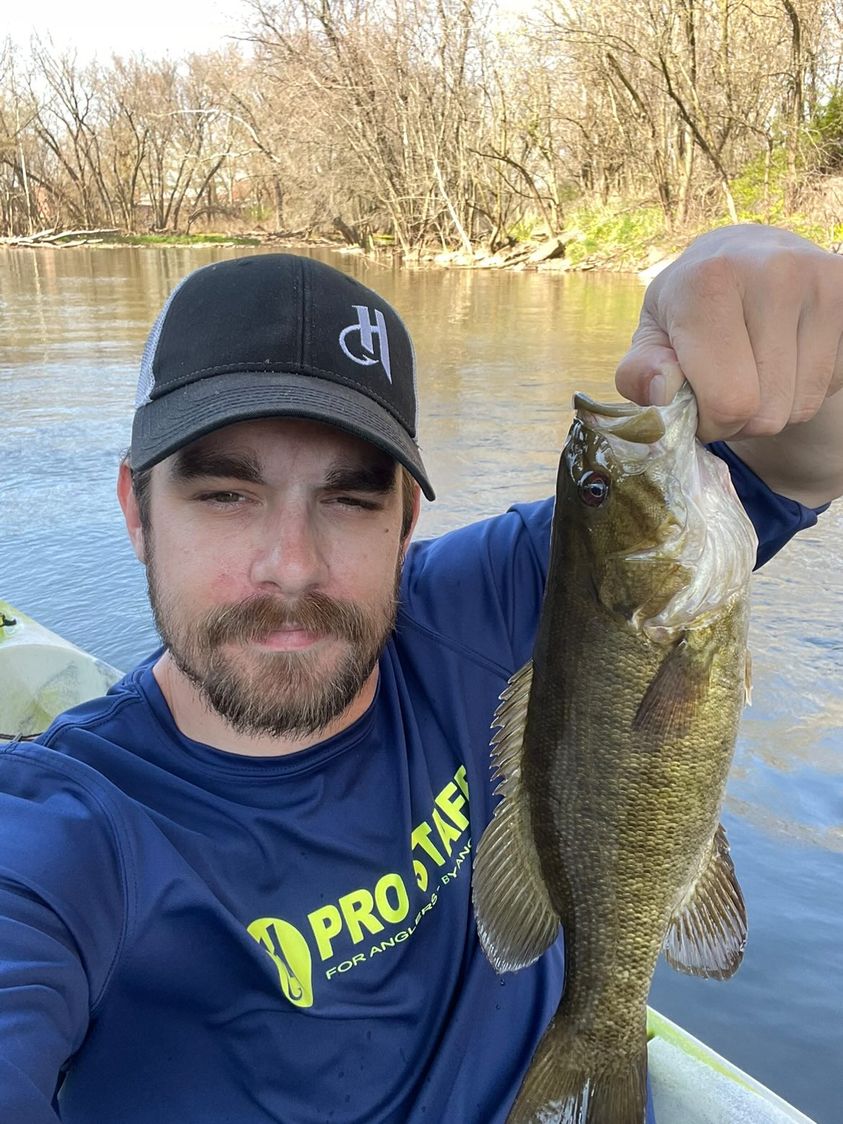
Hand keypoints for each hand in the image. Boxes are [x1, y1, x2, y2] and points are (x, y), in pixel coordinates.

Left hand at [615, 224, 842, 506]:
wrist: (747, 253)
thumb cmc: (691, 304)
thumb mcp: (652, 333)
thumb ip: (641, 371)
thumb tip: (660, 394)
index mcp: (710, 282)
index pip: (730, 401)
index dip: (711, 424)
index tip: (698, 409)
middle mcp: (773, 274)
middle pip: (767, 412)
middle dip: (740, 421)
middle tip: (724, 392)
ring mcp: (820, 283)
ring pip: (801, 406)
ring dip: (772, 409)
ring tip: (753, 373)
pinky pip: (830, 387)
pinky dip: (802, 390)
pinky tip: (783, 359)